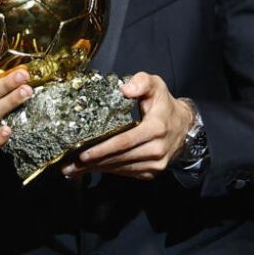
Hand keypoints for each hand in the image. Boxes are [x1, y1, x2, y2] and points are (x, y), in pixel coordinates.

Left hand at [61, 72, 193, 179]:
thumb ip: (141, 81)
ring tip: (74, 170)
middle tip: (70, 165)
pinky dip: (108, 171)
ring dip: (97, 169)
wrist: (183, 125)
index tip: (84, 154)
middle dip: (93, 162)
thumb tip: (125, 89)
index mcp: (156, 128)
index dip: (103, 149)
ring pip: (121, 168)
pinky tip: (91, 169)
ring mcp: (155, 164)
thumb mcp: (156, 85)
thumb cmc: (163, 104)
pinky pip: (126, 172)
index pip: (125, 141)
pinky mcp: (151, 172)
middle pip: (120, 158)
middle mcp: (157, 149)